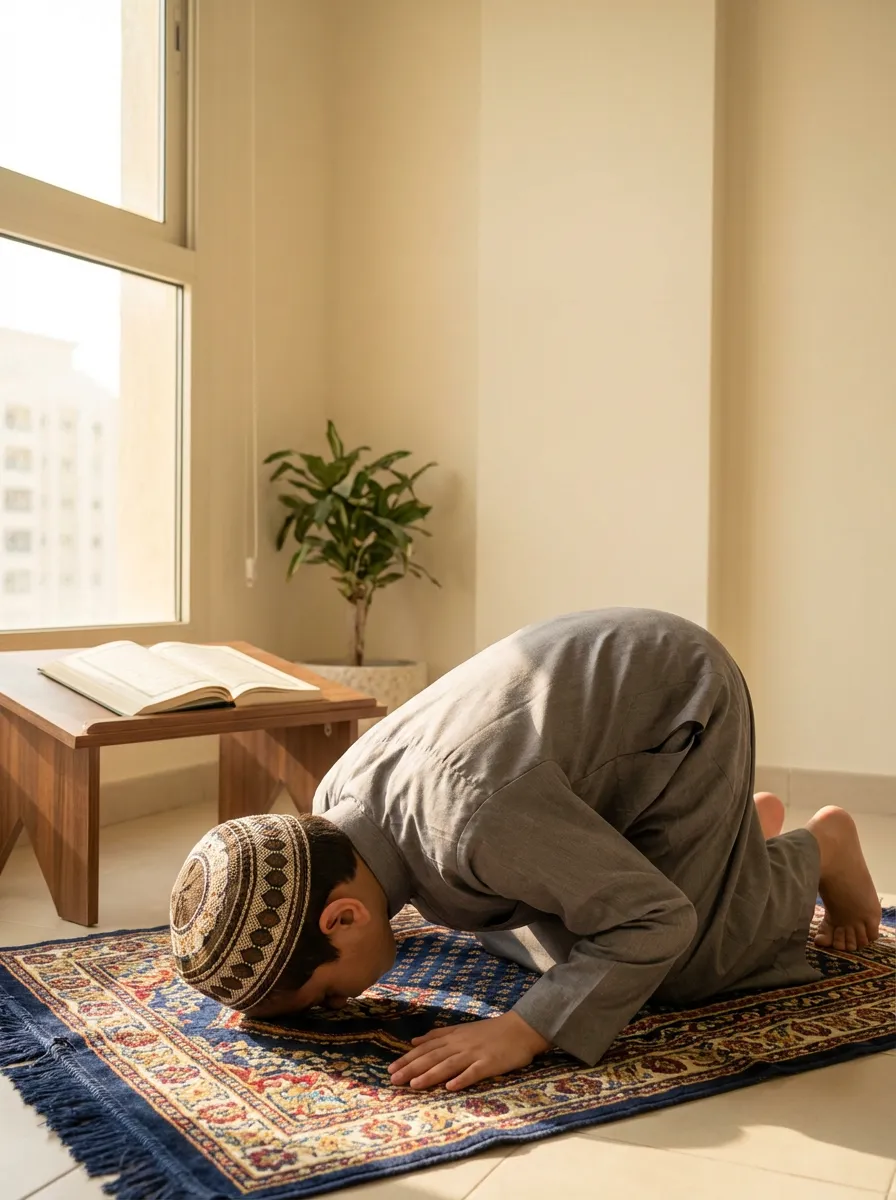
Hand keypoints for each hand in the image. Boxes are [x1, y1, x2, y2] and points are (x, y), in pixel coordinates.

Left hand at [388, 1012, 551, 1091]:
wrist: (520, 1028)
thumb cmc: (490, 1032)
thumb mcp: (461, 1029)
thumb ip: (439, 1036)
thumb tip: (415, 1041)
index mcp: (453, 1036)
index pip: (426, 1048)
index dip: (408, 1058)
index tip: (390, 1069)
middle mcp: (460, 1044)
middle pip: (432, 1057)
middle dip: (411, 1068)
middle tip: (393, 1080)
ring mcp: (474, 1054)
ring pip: (448, 1065)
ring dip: (430, 1075)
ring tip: (414, 1084)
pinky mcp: (489, 1063)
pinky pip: (474, 1072)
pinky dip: (462, 1079)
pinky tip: (450, 1087)